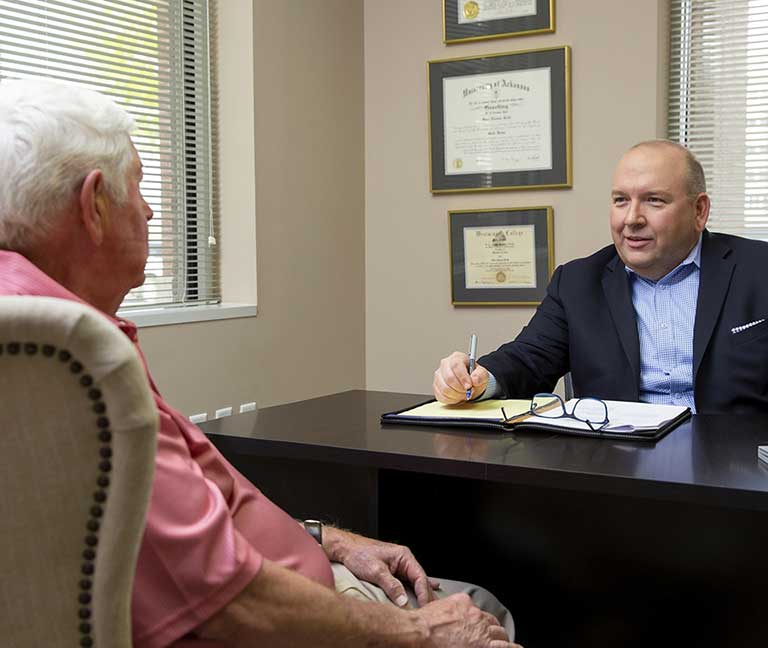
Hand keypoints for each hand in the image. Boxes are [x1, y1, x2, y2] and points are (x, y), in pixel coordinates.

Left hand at [323, 527, 438, 606]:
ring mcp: (399, 565)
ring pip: (415, 581)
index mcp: (403, 556)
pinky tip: (430, 587)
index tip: (425, 607)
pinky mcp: (393, 570)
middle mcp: (403, 559)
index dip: (424, 593)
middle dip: (426, 595)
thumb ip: (391, 586)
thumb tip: (403, 601)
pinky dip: (417, 587)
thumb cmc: (358, 554)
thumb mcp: (376, 571)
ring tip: (430, 606)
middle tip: (430, 612)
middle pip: (420, 580)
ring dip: (422, 593)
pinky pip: (408, 581)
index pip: (420, 576)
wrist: (345, 548)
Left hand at [415, 594, 520, 647]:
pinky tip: (462, 617)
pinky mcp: (462, 600)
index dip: (514, 647)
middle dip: (499, 637)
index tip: (517, 647)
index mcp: (483, 644)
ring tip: (479, 630)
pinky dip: (470, 612)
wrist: (419, 632)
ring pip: (488, 617)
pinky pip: (472, 605)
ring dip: (487, 624)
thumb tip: (481, 646)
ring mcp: (473, 612)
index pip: (507, 646)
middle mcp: (482, 626)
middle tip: (492, 641)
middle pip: (500, 631)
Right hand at [433, 352, 488, 403]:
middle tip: (468, 391)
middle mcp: (445, 364)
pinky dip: (451, 399)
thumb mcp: (482, 374)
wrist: (469, 384)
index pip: (456, 365)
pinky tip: (456, 396)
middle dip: (460, 388)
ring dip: (456, 395)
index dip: (463, 377)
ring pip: (444, 389)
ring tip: (463, 393)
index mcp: (457, 358)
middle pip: (449, 378)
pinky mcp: (436, 386)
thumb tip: (474, 380)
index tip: (469, 386)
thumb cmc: (473, 376)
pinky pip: (441, 396)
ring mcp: (439, 375)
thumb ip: (480, 375)